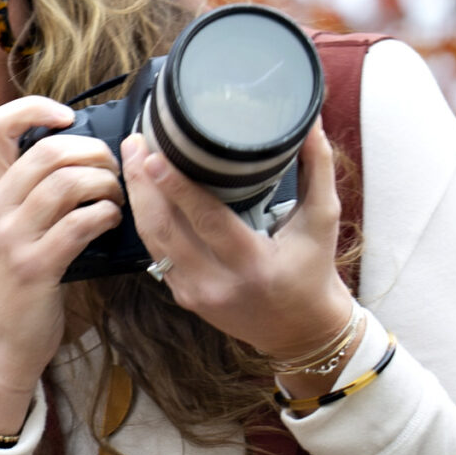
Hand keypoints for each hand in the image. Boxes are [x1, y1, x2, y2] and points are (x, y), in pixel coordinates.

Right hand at [0, 97, 124, 435]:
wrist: (4, 340)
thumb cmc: (21, 279)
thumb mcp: (12, 226)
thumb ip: (33, 189)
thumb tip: (83, 149)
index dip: (34, 107)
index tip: (68, 117)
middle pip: (47, 149)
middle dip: (93, 151)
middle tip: (112, 169)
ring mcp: (11, 237)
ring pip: (67, 182)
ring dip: (106, 183)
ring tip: (116, 197)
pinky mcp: (35, 266)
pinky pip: (80, 223)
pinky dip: (107, 215)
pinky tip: (112, 222)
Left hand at [121, 124, 354, 370]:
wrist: (302, 332)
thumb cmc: (314, 271)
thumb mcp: (322, 220)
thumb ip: (318, 169)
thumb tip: (310, 122)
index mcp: (253, 264)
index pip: (206, 220)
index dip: (176, 187)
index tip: (154, 156)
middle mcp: (217, 283)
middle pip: (166, 229)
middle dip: (144, 184)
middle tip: (135, 144)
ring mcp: (195, 293)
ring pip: (152, 242)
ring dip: (139, 199)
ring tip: (133, 159)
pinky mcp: (184, 297)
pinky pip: (157, 254)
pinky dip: (147, 221)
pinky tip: (142, 193)